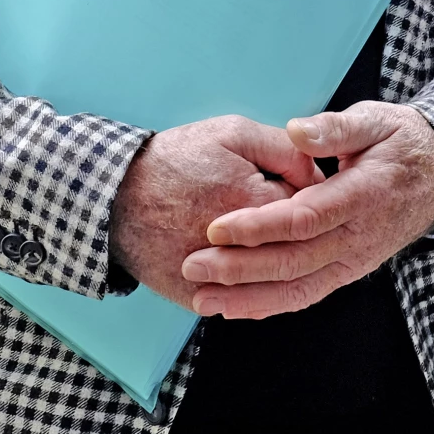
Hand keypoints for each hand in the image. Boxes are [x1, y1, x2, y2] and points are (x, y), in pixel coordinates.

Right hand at [108, 114, 322, 310]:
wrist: (113, 195)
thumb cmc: (175, 160)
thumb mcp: (232, 134)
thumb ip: (285, 151)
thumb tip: (319, 176)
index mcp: (254, 202)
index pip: (310, 207)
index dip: (304, 194)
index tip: (288, 186)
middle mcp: (240, 248)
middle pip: (293, 246)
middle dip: (291, 229)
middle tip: (271, 209)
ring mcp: (217, 278)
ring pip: (268, 277)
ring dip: (271, 259)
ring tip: (256, 236)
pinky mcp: (197, 296)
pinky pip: (237, 299)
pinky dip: (244, 285)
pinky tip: (239, 262)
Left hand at [180, 102, 433, 319]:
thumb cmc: (402, 142)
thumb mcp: (377, 120)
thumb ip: (336, 128)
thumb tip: (298, 131)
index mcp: (364, 196)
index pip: (305, 218)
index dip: (259, 226)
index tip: (216, 226)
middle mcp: (360, 237)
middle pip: (295, 261)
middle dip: (240, 269)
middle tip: (193, 266)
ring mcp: (356, 260)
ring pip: (299, 288)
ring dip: (248, 298)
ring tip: (202, 300)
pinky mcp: (349, 271)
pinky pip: (308, 294)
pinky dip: (270, 305)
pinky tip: (235, 308)